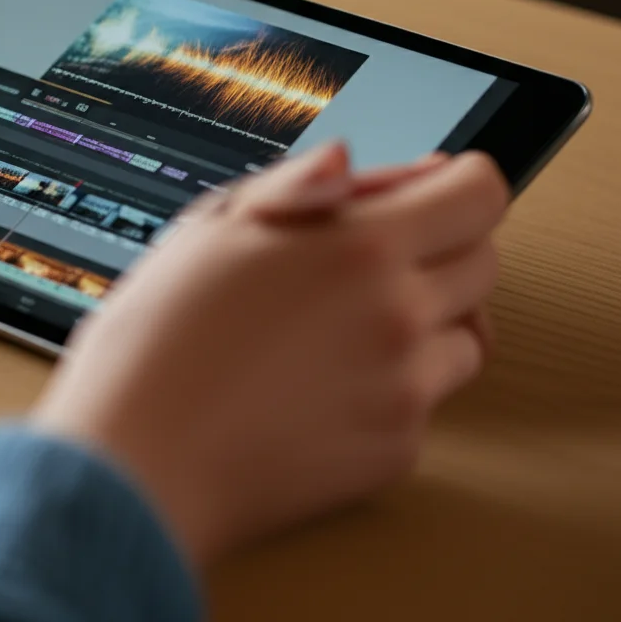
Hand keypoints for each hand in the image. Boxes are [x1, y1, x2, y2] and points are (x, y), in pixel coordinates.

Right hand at [33, 144, 508, 569]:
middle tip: (374, 256)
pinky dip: (395, 384)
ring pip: (468, 335)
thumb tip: (351, 161)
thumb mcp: (213, 225)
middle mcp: (399, 317)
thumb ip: (299, 183)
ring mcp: (405, 391)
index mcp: (359, 248)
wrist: (135, 461)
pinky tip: (327, 380)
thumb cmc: (157, 340)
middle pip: (485, 261)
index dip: (463, 181)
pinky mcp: (396, 452)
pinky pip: (428, 400)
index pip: (478, 196)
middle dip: (443, 245)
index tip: (437, 188)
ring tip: (346, 324)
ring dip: (428, 318)